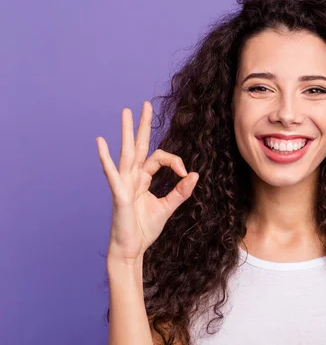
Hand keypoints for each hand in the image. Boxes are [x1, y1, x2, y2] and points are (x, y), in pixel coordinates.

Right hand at [96, 101, 198, 264]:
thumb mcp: (168, 207)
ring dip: (127, 132)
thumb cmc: (144, 229)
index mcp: (143, 178)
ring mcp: (123, 184)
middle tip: (145, 104)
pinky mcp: (119, 194)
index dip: (175, 161)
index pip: (159, 158)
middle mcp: (132, 177)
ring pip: (126, 152)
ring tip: (126, 112)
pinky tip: (100, 142)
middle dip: (143, 125)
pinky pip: (112, 174)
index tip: (185, 173)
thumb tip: (195, 174)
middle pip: (139, 146)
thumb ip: (181, 191)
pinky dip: (106, 158)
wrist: (131, 249)